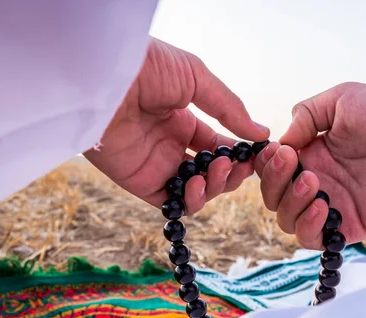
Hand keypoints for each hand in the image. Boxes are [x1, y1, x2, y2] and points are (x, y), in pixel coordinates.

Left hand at [85, 38, 268, 213]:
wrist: (104, 78)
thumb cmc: (148, 68)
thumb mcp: (197, 79)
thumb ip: (230, 108)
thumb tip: (261, 133)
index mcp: (181, 120)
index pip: (217, 145)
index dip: (238, 153)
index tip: (257, 155)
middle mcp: (169, 144)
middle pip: (210, 171)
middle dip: (231, 172)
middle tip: (240, 165)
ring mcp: (155, 164)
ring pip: (195, 191)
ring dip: (216, 186)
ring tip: (220, 170)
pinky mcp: (140, 182)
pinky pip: (172, 202)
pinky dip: (192, 201)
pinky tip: (200, 184)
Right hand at [255, 82, 365, 248]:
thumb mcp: (343, 98)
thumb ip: (307, 114)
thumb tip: (283, 140)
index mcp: (314, 152)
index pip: (274, 167)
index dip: (267, 163)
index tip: (279, 151)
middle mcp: (320, 180)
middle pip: (274, 196)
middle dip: (275, 181)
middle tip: (294, 163)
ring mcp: (334, 204)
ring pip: (288, 220)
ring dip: (290, 203)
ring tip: (313, 183)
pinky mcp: (351, 225)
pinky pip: (314, 239)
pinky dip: (308, 226)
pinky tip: (322, 205)